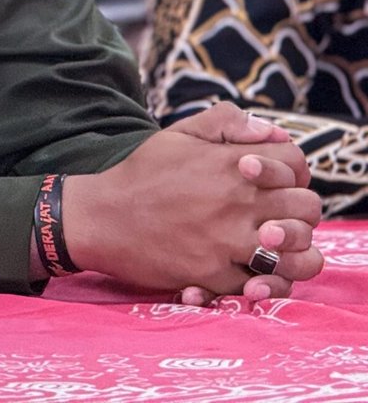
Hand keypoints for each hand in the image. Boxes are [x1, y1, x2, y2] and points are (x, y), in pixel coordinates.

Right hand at [64, 102, 322, 297]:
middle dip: (297, 210)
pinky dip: (265, 283)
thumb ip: (225, 122)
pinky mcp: (215, 275)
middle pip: (306, 208)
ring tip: (272, 248)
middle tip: (275, 215)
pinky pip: (264, 285)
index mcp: (230, 163)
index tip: (274, 182)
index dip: (291, 171)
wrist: (100, 218)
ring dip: (293, 251)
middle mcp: (235, 201)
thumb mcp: (177, 134)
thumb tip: (271, 131)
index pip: (295, 162)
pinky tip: (252, 273)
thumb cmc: (140, 174)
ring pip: (298, 254)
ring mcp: (227, 241)